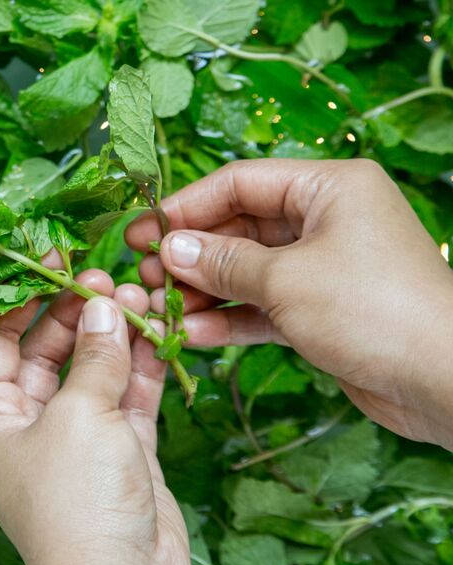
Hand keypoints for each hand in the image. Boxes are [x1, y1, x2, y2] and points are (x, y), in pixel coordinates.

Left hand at [0, 259, 188, 564]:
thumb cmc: (77, 502)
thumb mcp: (78, 416)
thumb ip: (92, 357)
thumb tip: (103, 308)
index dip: (16, 300)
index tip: (46, 261)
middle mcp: (26, 425)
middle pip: (42, 351)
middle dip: (73, 313)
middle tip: (103, 279)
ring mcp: (74, 438)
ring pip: (89, 369)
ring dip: (111, 334)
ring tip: (137, 296)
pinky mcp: (118, 450)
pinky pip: (126, 395)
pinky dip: (141, 364)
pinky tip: (156, 329)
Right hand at [126, 158, 452, 448]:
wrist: (446, 381)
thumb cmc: (373, 310)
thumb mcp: (287, 280)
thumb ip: (223, 263)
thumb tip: (169, 250)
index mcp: (329, 188)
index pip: (240, 183)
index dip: (186, 207)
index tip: (142, 232)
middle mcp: (327, 220)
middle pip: (240, 227)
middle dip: (191, 254)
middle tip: (144, 275)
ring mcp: (324, 267)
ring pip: (247, 270)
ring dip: (203, 290)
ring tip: (158, 308)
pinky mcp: (322, 310)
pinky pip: (263, 306)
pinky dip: (229, 318)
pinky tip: (191, 333)